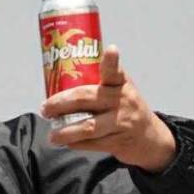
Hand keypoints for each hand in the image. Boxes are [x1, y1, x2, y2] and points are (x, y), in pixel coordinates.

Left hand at [41, 45, 176, 172]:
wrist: (149, 137)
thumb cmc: (125, 108)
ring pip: (89, 126)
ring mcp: (121, 122)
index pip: (115, 71)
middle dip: (61, 103)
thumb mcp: (119, 90)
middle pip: (87, 99)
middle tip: (45, 108)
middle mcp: (122, 100)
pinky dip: (76, 143)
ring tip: (52, 135)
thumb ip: (99, 83)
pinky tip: (66, 142)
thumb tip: (59, 78)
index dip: (112, 61)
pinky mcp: (118, 141)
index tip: (111, 50)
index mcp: (121, 84)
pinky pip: (92, 143)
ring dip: (66, 131)